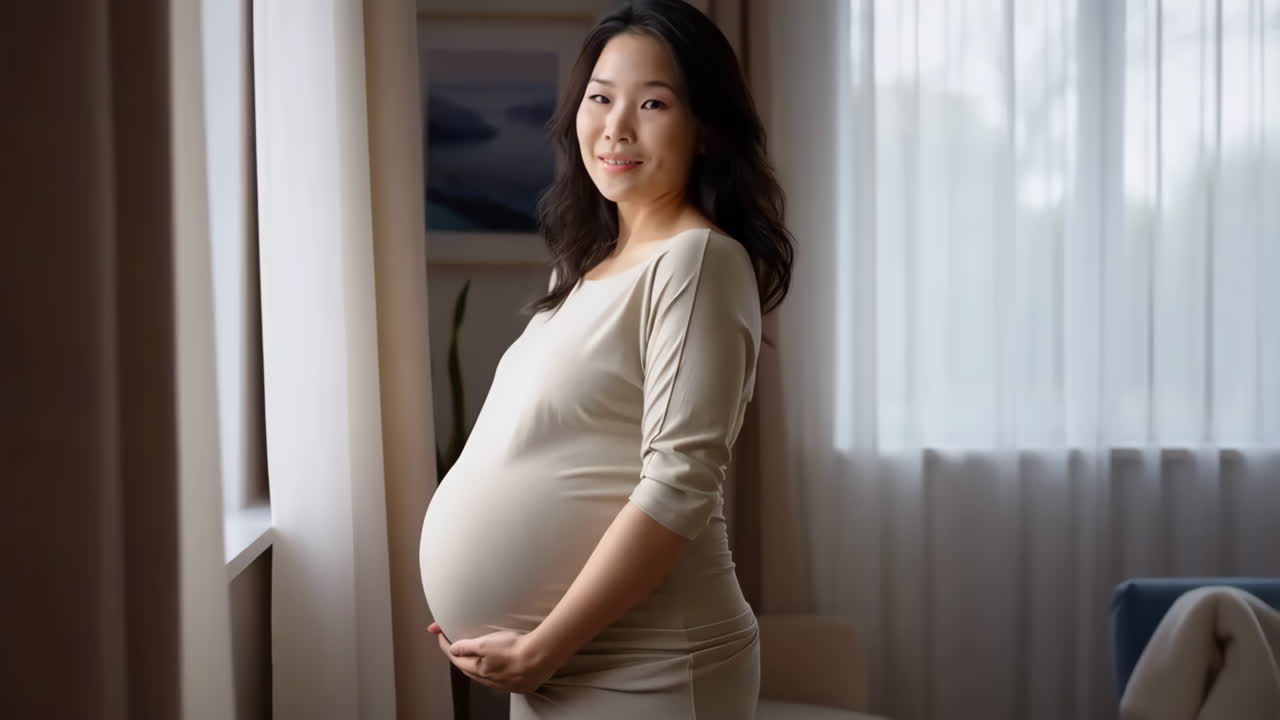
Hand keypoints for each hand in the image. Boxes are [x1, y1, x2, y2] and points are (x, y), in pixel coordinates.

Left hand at [428, 622, 557, 694]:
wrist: (541, 657)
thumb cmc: (516, 650)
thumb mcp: (485, 643)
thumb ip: (467, 646)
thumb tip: (452, 649)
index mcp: (479, 669)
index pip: (456, 658)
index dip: (446, 645)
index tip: (440, 635)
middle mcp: (489, 679)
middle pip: (468, 667)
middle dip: (459, 656)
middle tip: (454, 643)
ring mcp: (504, 683)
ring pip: (484, 674)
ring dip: (477, 664)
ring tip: (476, 654)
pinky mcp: (519, 683)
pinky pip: (501, 678)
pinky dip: (495, 670)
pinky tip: (500, 664)